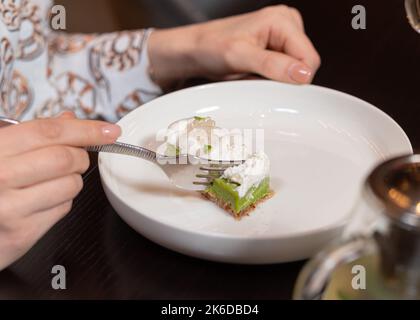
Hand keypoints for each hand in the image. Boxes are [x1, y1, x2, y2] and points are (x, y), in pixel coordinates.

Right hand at [0, 113, 120, 270]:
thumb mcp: (0, 152)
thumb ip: (33, 135)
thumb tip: (69, 119)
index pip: (49, 131)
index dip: (86, 129)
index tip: (109, 130)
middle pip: (65, 158)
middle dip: (81, 157)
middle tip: (75, 159)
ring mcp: (10, 207)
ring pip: (71, 184)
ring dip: (72, 181)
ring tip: (51, 182)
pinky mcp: (23, 232)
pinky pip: (64, 208)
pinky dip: (63, 201)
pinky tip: (43, 201)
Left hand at [148, 5, 320, 88]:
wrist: (196, 49)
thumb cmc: (211, 47)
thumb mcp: (240, 57)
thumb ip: (273, 65)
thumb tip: (303, 74)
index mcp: (282, 19)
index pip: (309, 59)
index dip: (295, 78)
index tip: (270, 84)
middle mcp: (286, 22)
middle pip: (304, 63)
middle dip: (285, 77)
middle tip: (257, 76)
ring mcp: (283, 34)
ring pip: (296, 68)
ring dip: (277, 77)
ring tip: (253, 71)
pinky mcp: (277, 45)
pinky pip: (286, 68)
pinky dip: (272, 75)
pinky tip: (255, 71)